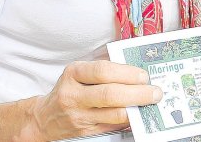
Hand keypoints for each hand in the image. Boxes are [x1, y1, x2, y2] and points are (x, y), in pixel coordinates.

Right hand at [28, 60, 161, 139]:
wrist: (45, 118)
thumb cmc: (70, 89)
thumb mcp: (79, 73)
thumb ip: (105, 68)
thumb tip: (137, 68)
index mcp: (73, 74)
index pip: (102, 71)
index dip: (127, 73)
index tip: (144, 76)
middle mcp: (73, 95)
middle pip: (110, 95)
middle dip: (138, 93)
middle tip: (155, 92)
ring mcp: (78, 115)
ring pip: (114, 114)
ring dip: (137, 108)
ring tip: (150, 102)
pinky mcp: (85, 131)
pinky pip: (113, 126)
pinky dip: (129, 120)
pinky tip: (138, 114)